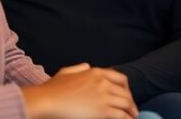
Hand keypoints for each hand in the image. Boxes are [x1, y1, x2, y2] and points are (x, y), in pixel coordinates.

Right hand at [22, 63, 137, 118]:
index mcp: (96, 72)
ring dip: (131, 112)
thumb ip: (79, 69)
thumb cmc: (52, 89)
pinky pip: (121, 115)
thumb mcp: (66, 72)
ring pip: (126, 104)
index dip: (126, 88)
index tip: (127, 95)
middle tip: (133, 110)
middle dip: (130, 102)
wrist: (47, 100)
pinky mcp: (103, 110)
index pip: (120, 78)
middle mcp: (103, 82)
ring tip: (133, 118)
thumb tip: (86, 66)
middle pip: (125, 92)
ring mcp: (104, 96)